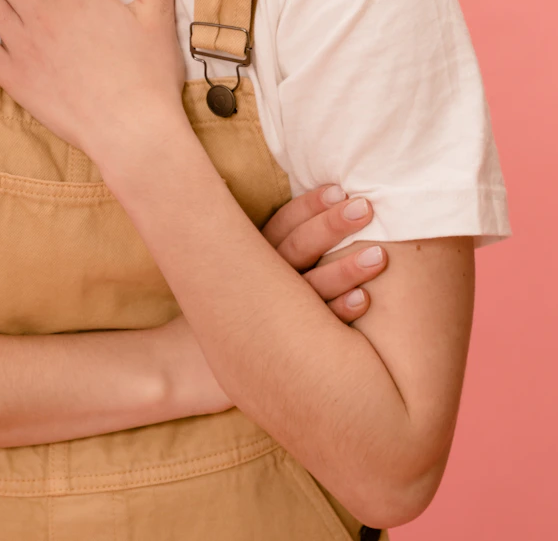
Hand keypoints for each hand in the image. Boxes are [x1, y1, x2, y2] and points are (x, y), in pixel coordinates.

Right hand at [155, 182, 389, 418]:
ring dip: (345, 270)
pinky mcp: (278, 350)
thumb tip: (256, 195)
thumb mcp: (226, 274)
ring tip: (380, 255)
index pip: (279, 225)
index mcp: (245, 258)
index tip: (337, 188)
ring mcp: (267, 318)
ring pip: (309, 288)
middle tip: (365, 206)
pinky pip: (314, 332)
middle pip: (295, 249)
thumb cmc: (216, 314)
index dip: (308, 206)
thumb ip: (252, 245)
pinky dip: (338, 313)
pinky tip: (364, 300)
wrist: (178, 370)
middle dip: (331, 226)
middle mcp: (255, 283)